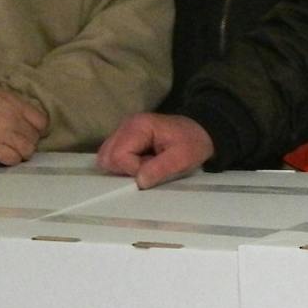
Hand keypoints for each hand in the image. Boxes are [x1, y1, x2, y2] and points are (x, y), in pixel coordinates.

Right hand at [0, 74, 47, 164]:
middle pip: (34, 139)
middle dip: (28, 142)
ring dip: (20, 153)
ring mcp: (4, 133)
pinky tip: (2, 155)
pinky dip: (10, 159)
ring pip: (26, 151)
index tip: (28, 131)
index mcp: (17, 103)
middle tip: (17, 143)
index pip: (42, 122)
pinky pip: (11, 159)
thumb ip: (10, 103)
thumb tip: (15, 110)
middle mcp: (15, 119)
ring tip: (11, 150)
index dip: (36, 129)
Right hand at [97, 112, 212, 187]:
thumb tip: (139, 182)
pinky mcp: (124, 139)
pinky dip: (125, 165)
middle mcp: (125, 126)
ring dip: (124, 169)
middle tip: (148, 167)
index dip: (133, 170)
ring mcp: (123, 131)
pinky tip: (142, 163)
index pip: (118, 156)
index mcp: (138, 126)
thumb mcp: (183, 158)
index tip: (153, 169)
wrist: (200, 131)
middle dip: (126, 170)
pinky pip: (113, 157)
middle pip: (107, 157)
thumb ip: (160, 169)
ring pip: (107, 158)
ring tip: (146, 165)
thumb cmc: (193, 142)